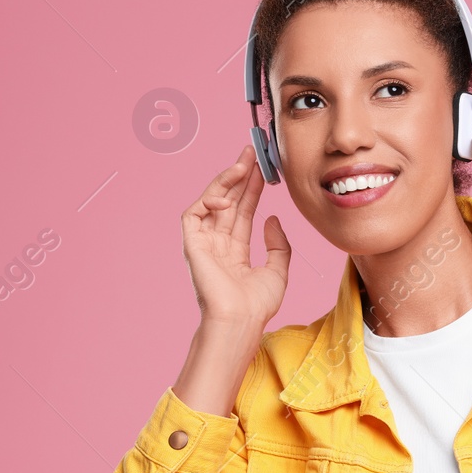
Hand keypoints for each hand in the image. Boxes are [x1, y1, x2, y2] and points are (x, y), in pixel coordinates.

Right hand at [181, 144, 290, 327]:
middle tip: (251, 153)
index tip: (263, 168)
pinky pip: (193, 214)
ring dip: (226, 180)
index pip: (243, 210)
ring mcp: (204, 243)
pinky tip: (225, 196)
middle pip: (228, 200)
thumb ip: (278, 244)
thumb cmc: (257, 304)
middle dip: (239, 175)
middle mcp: (218, 243)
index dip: (252, 188)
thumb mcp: (278, 270)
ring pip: (211, 201)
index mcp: (235, 250)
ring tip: (243, 164)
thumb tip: (273, 219)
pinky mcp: (192, 244)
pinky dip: (207, 200)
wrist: (241, 320)